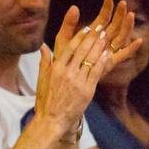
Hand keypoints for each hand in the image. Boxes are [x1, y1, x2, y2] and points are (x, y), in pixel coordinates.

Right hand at [34, 0, 133, 128]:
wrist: (52, 121)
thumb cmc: (46, 102)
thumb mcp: (42, 80)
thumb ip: (44, 62)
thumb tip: (43, 46)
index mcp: (56, 69)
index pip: (70, 48)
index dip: (80, 36)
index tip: (87, 28)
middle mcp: (67, 72)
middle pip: (82, 50)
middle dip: (92, 37)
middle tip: (100, 27)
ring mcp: (77, 81)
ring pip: (90, 59)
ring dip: (99, 47)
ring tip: (105, 37)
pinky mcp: (87, 90)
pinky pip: (96, 72)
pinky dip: (101, 62)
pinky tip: (107, 54)